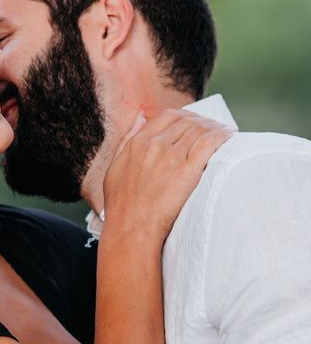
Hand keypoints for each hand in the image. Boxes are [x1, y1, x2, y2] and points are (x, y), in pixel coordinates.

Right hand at [103, 108, 232, 242]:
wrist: (132, 227)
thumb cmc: (122, 204)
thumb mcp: (116, 166)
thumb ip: (128, 139)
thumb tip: (140, 117)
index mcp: (138, 143)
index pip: (167, 116)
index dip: (185, 115)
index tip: (194, 121)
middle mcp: (155, 145)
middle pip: (186, 122)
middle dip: (203, 121)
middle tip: (214, 126)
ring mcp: (172, 157)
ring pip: (199, 130)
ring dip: (215, 127)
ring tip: (225, 132)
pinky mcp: (187, 172)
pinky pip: (208, 144)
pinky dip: (221, 136)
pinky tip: (228, 136)